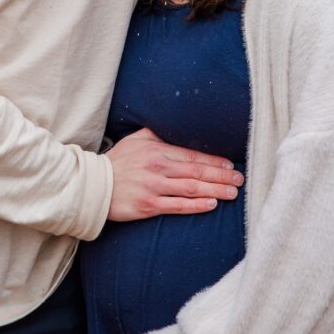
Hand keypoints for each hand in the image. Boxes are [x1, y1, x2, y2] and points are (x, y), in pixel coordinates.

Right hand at [107, 127, 243, 220]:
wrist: (94, 185)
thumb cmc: (118, 161)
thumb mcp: (136, 139)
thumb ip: (158, 133)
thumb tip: (178, 126)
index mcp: (157, 150)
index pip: (192, 155)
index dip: (214, 160)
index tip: (230, 164)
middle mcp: (158, 168)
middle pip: (197, 172)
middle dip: (221, 176)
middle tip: (240, 179)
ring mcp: (153, 187)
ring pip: (191, 189)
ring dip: (215, 190)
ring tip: (232, 193)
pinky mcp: (148, 206)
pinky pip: (177, 206)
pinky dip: (196, 205)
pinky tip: (211, 204)